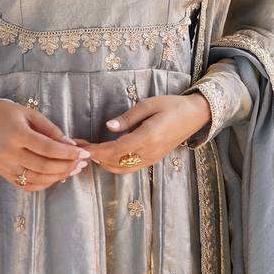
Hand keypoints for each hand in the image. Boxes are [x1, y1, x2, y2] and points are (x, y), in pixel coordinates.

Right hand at [0, 99, 91, 189]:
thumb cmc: (7, 115)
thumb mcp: (30, 114)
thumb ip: (51, 130)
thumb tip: (71, 145)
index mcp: (17, 134)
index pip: (48, 148)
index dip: (68, 153)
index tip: (84, 153)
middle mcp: (10, 153)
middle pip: (44, 166)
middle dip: (67, 166)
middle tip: (82, 163)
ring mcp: (6, 167)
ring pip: (38, 179)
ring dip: (59, 176)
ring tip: (73, 169)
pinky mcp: (5, 174)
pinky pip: (28, 185)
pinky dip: (45, 183)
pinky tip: (57, 176)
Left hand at [70, 92, 209, 173]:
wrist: (195, 115)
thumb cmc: (172, 106)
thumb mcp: (149, 105)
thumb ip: (128, 118)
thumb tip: (109, 126)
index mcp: (148, 137)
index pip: (116, 149)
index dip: (97, 151)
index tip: (82, 148)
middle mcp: (149, 152)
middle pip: (116, 162)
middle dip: (96, 158)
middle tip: (78, 149)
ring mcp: (152, 159)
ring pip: (122, 169)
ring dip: (103, 163)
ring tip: (89, 152)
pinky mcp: (153, 160)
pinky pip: (130, 168)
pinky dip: (114, 165)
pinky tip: (104, 156)